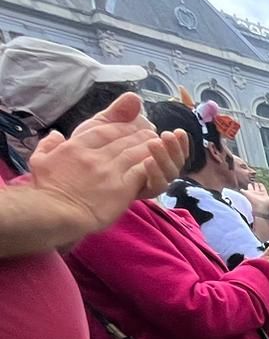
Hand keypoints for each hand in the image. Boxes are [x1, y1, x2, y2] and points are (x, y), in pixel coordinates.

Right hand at [27, 92, 188, 234]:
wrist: (56, 213)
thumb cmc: (47, 190)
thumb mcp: (40, 161)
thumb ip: (48, 145)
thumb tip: (56, 134)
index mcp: (76, 147)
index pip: (102, 130)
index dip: (119, 126)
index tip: (130, 125)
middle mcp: (95, 156)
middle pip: (122, 140)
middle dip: (138, 134)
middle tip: (150, 132)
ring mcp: (109, 171)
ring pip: (134, 153)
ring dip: (148, 146)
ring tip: (159, 144)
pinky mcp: (122, 188)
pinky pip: (141, 171)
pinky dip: (151, 164)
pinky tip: (159, 161)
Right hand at [242, 181, 268, 216]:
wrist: (260, 208)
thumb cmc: (267, 205)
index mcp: (263, 194)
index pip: (262, 188)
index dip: (261, 185)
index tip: (260, 183)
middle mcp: (257, 194)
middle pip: (256, 187)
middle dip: (256, 185)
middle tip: (255, 182)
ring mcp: (252, 194)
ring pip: (251, 188)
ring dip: (250, 186)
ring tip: (250, 184)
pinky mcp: (247, 194)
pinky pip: (243, 191)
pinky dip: (242, 190)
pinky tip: (241, 189)